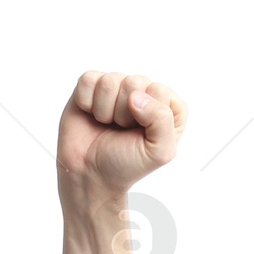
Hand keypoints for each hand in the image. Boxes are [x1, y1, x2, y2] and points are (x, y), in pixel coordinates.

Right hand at [58, 71, 187, 196]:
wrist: (90, 173)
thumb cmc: (126, 164)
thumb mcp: (158, 152)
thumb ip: (162, 121)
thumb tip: (136, 96)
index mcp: (166, 107)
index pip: (160, 91)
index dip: (148, 115)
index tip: (140, 134)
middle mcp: (143, 93)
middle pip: (134, 82)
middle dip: (124, 113)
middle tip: (121, 131)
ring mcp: (117, 86)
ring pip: (110, 81)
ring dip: (105, 110)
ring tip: (107, 124)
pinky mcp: (92, 85)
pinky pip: (89, 81)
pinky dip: (87, 102)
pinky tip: (92, 115)